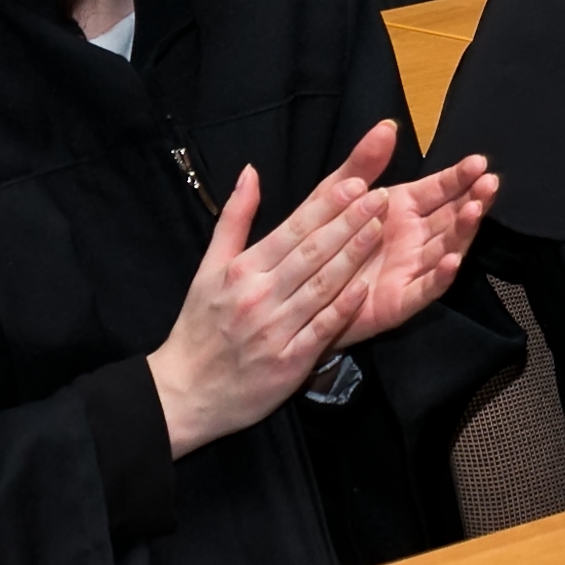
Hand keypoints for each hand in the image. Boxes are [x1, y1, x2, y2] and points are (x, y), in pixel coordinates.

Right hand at [146, 153, 388, 458]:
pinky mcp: (288, 362)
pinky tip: (365, 287)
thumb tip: (250, 171)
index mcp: (242, 270)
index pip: (292, 231)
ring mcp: (275, 330)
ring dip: (352, 256)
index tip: (357, 183)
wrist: (184, 392)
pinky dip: (343, 308)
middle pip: (311, 253)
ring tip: (380, 229)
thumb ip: (234, 219)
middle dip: (348, 222)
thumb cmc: (201, 326)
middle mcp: (259, 296)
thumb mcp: (209, 269)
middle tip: (381, 196)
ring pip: (321, 287)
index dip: (326, 206)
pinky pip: (321, 330)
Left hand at [328, 121, 497, 348]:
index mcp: (403, 208)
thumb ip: (365, 162)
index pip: (440, 189)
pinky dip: (440, 277)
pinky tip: (452, 261)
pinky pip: (425, 289)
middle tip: (489, 183)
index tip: (479, 162)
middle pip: (452, 217)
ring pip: (446, 248)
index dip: (460, 176)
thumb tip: (388, 125)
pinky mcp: (399, 301)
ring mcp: (410, 269)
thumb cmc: (320, 238)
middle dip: (474, 199)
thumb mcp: (335, 193)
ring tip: (475, 210)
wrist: (296, 290)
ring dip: (464, 231)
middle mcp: (414, 238)